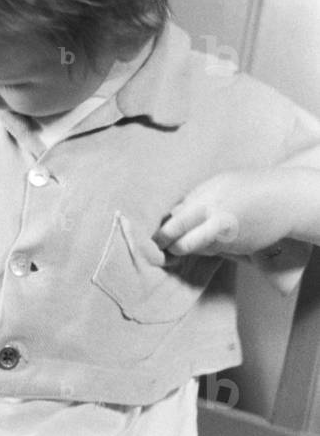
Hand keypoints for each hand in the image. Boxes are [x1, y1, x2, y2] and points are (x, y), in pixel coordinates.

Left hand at [153, 169, 294, 257]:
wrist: (283, 200)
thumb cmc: (245, 186)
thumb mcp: (215, 184)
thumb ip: (192, 199)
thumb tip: (169, 215)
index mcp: (207, 203)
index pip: (176, 226)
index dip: (161, 236)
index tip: (152, 239)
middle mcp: (216, 225)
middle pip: (183, 246)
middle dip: (171, 249)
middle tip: (163, 248)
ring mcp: (228, 241)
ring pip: (198, 249)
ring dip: (189, 246)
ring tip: (188, 235)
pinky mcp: (238, 250)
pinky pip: (214, 250)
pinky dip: (208, 245)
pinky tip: (212, 234)